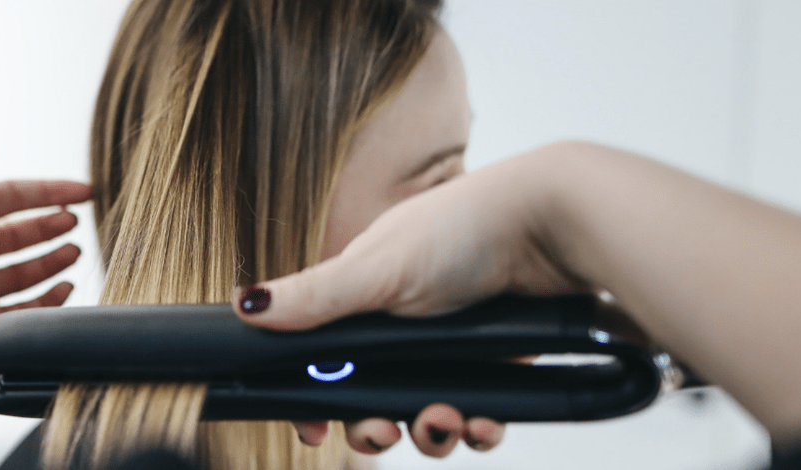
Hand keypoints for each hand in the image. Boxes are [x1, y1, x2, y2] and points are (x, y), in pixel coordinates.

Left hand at [0, 142, 91, 374]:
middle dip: (50, 226)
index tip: (85, 193)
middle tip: (76, 224)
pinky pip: (25, 308)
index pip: (11, 197)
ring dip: (52, 260)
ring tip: (75, 253)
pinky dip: (48, 298)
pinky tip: (65, 286)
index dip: (48, 192)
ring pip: (25, 270)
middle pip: (19, 233)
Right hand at [233, 147, 591, 455]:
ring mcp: (450, 347)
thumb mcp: (376, 268)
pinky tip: (483, 423)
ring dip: (429, 431)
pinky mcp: (498, 365)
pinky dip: (477, 427)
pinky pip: (477, 415)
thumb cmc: (464, 227)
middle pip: (371, 398)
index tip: (314, 429)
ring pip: (424, 413)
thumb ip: (313, 298)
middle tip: (383, 432)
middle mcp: (402, 324)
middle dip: (373, 427)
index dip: (316, 398)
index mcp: (363, 296)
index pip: (323, 359)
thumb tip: (244, 305)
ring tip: (444, 422)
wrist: (557, 227)